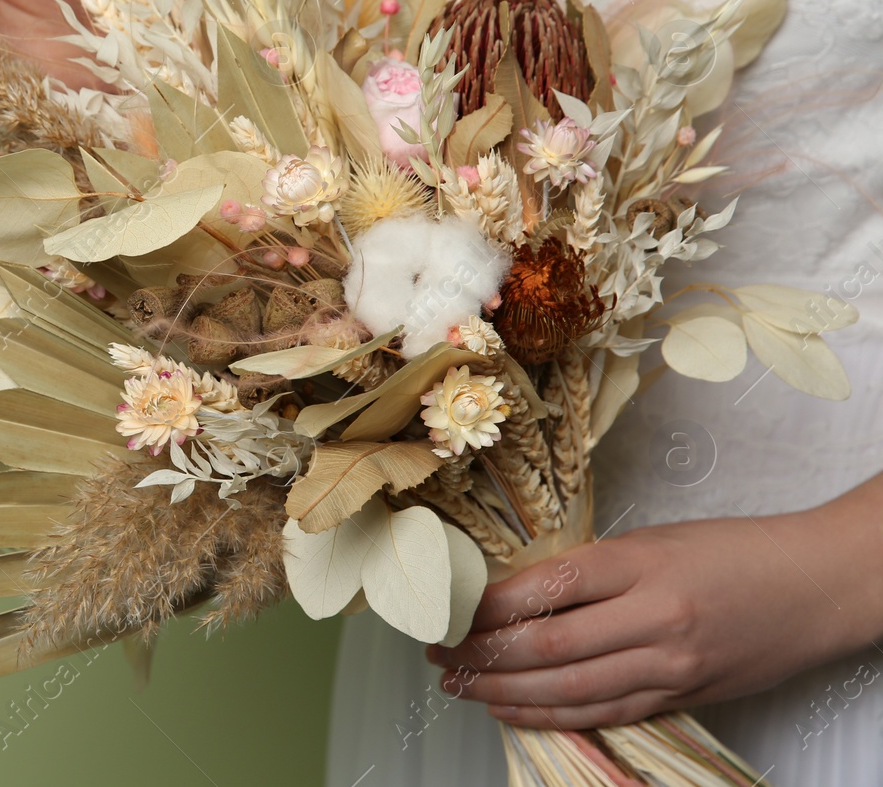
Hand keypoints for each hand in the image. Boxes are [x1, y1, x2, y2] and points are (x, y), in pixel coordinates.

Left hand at [426, 501, 882, 729]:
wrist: (815, 587)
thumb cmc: (735, 551)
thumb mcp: (656, 540)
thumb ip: (593, 569)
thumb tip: (518, 591)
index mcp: (642, 563)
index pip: (547, 588)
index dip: (490, 606)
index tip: (451, 609)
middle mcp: (653, 618)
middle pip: (549, 646)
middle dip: (482, 653)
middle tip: (439, 652)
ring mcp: (669, 665)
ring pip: (569, 688)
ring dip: (503, 690)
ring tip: (459, 684)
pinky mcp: (681, 695)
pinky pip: (603, 711)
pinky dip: (550, 713)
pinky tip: (510, 707)